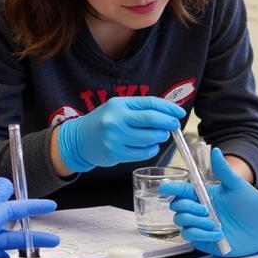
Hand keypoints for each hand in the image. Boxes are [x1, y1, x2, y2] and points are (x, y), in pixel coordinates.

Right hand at [56, 96, 184, 172]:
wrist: (79, 140)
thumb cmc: (103, 122)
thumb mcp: (118, 108)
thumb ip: (140, 109)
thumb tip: (168, 113)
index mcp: (118, 104)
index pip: (149, 104)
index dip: (168, 108)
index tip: (179, 112)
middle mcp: (116, 120)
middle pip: (151, 120)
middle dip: (168, 123)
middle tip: (174, 125)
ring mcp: (115, 138)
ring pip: (149, 138)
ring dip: (160, 137)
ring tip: (160, 135)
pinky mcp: (115, 153)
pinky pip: (143, 153)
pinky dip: (152, 149)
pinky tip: (150, 146)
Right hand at [162, 147, 257, 256]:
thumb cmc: (252, 204)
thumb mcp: (237, 185)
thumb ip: (224, 170)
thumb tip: (215, 151)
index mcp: (205, 195)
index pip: (182, 190)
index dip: (172, 188)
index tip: (165, 188)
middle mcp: (200, 210)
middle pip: (177, 207)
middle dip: (186, 207)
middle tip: (204, 209)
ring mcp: (201, 225)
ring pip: (181, 223)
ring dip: (195, 222)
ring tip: (214, 223)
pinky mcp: (205, 240)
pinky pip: (191, 237)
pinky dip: (201, 235)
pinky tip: (217, 233)